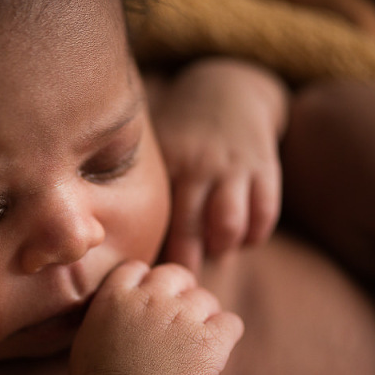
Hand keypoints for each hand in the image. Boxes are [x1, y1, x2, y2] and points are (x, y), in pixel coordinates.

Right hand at [69, 261, 243, 374]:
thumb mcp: (87, 340)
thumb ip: (105, 314)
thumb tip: (120, 307)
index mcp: (114, 298)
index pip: (135, 268)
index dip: (145, 282)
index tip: (149, 301)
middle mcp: (149, 299)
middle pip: (175, 274)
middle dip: (181, 291)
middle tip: (180, 320)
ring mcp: (180, 317)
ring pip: (206, 298)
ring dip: (204, 317)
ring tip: (194, 346)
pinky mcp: (209, 340)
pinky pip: (231, 322)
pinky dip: (226, 335)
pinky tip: (214, 352)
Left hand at [147, 58, 288, 271]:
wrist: (226, 88)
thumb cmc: (180, 131)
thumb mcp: (155, 146)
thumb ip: (136, 183)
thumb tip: (111, 233)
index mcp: (168, 164)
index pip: (157, 218)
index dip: (153, 252)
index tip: (147, 276)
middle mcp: (199, 167)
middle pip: (191, 228)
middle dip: (187, 263)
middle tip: (181, 285)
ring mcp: (234, 167)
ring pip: (229, 225)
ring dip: (223, 247)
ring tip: (215, 252)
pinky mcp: (264, 167)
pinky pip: (264, 212)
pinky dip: (254, 233)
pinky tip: (243, 237)